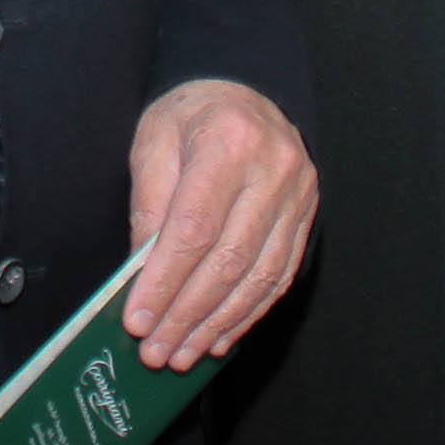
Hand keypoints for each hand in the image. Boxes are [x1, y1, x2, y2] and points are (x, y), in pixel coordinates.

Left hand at [122, 79, 315, 371]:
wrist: (244, 91)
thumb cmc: (190, 116)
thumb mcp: (153, 143)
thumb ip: (149, 207)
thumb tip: (141, 278)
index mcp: (229, 143)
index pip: (194, 228)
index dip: (165, 281)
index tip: (138, 320)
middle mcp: (274, 170)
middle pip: (228, 260)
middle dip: (187, 314)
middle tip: (156, 351)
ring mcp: (299, 196)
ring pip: (258, 277)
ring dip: (217, 324)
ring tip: (183, 354)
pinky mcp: (307, 217)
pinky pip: (279, 276)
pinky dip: (247, 313)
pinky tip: (219, 336)